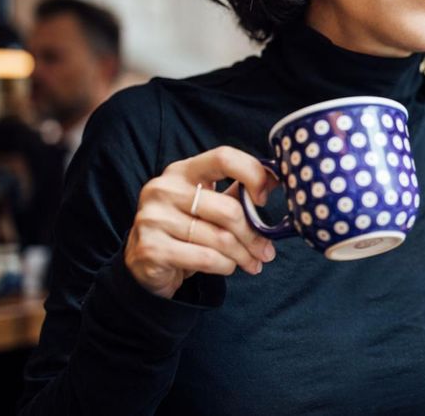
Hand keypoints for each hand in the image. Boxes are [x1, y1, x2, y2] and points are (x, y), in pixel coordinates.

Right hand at [124, 146, 278, 298]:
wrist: (146, 265)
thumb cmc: (185, 230)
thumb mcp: (209, 204)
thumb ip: (239, 190)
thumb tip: (277, 177)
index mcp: (182, 171)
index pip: (224, 158)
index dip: (252, 175)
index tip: (264, 198)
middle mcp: (163, 189)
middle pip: (228, 210)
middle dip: (254, 235)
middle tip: (267, 251)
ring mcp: (154, 218)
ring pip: (220, 238)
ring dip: (243, 255)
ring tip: (252, 263)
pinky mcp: (151, 248)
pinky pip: (206, 258)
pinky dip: (225, 266)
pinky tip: (227, 267)